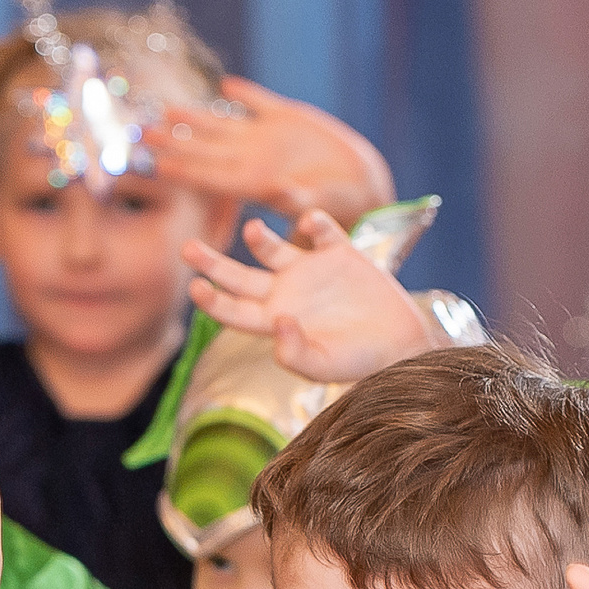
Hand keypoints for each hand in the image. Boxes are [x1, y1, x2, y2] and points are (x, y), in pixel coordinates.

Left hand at [150, 76, 395, 224]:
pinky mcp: (291, 121)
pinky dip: (245, 95)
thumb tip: (282, 195)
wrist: (365, 191)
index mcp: (257, 182)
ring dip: (195, 118)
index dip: (184, 167)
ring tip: (166, 108)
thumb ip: (300, 201)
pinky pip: (262, 104)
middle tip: (139, 133)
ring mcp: (270, 140)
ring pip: (224, 126)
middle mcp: (255, 160)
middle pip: (205, 149)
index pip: (210, 175)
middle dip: (174, 141)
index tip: (156, 162)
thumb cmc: (343, 208)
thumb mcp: (321, 207)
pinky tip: (227, 86)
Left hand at [184, 212, 438, 382]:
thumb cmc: (359, 362)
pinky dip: (314, 222)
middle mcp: (284, 293)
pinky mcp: (339, 253)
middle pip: (238, 276)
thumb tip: (278, 323)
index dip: (213, 300)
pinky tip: (310, 223)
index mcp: (275, 321)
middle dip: (212, 262)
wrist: (402, 344)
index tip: (195, 288)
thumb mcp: (326, 366)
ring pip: (272, 247)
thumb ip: (296, 353)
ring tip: (253, 230)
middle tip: (187, 247)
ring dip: (259, 237)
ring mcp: (309, 271)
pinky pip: (320, 230)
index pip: (233, 310)